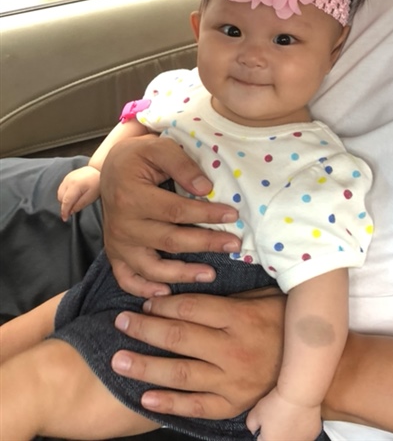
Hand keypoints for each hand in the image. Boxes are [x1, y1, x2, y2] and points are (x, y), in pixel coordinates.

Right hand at [57, 165, 100, 220]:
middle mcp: (69, 180)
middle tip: (72, 210)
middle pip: (61, 197)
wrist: (99, 169)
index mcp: (75, 185)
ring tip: (74, 202)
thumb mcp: (92, 196)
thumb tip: (71, 211)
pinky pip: (62, 188)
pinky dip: (64, 194)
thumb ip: (80, 204)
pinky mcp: (67, 176)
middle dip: (65, 205)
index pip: (66, 201)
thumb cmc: (97, 184)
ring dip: (64, 200)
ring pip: (60, 193)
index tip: (65, 219)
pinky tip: (73, 195)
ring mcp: (67, 177)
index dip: (64, 211)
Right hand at [100, 134, 241, 297]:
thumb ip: (182, 164)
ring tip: (209, 274)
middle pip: (170, 240)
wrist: (112, 167)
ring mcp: (118, 242)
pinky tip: (166, 292)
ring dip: (182, 274)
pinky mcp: (115, 253)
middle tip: (233, 244)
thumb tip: (205, 188)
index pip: (176, 210)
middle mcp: (122, 224)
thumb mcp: (158, 148)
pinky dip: (144, 290)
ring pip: (151, 267)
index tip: (232, 215)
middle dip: (205, 243)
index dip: (207, 214)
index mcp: (132, 195)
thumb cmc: (139, 156)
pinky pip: (127, 278)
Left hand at [110, 289, 285, 418]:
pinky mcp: (233, 405)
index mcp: (241, 317)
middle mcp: (234, 349)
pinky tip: (145, 397)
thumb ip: (232, 295)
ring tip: (119, 359)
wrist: (318, 368)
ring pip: (180, 373)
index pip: (191, 309)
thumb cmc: (287, 326)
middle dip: (145, 329)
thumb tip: (195, 284)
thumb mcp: (266, 298)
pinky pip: (196, 406)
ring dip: (145, 365)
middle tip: (120, 322)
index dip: (164, 304)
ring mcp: (232, 380)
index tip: (145, 302)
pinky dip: (169, 403)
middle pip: (179, 338)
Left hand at [246, 387, 321, 440]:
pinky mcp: (313, 435)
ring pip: (292, 438)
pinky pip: (304, 434)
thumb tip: (255, 430)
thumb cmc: (276, 404)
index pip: (262, 440)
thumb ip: (251, 426)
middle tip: (277, 418)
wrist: (299, 394)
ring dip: (289, 432)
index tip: (265, 422)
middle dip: (276, 433)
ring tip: (288, 417)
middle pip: (278, 440)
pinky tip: (300, 417)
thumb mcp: (254, 413)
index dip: (262, 431)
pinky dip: (301, 429)